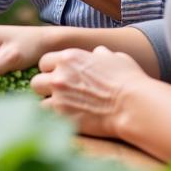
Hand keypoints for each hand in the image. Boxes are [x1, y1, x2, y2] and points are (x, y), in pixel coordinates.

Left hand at [31, 45, 148, 136]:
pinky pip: (44, 114)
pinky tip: (62, 117)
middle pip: (37, 80)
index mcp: (69, 57)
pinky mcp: (62, 114)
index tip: (60, 78)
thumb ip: (100, 54)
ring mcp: (58, 95)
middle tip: (58, 95)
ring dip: (46, 102)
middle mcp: (59, 74)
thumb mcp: (114, 58)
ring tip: (59, 107)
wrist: (133, 105)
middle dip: (46, 87)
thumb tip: (97, 53)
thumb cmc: (128, 80)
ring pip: (37, 97)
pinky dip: (51, 116)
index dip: (51, 70)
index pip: (45, 61)